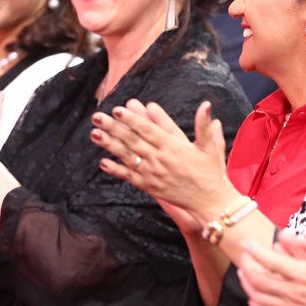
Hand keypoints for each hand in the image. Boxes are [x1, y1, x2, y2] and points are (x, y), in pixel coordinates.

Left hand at [93, 99, 234, 226]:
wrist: (209, 201)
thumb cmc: (211, 171)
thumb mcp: (211, 146)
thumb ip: (205, 125)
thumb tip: (206, 105)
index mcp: (172, 147)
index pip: (148, 130)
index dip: (131, 119)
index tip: (117, 109)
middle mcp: (159, 159)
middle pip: (132, 140)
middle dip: (113, 128)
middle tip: (97, 116)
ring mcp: (152, 174)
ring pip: (127, 157)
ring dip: (109, 145)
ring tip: (94, 134)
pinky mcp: (150, 186)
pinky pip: (130, 177)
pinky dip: (115, 170)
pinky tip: (102, 162)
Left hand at [238, 228, 305, 305]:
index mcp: (305, 275)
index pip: (272, 261)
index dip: (256, 251)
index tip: (248, 243)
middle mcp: (294, 293)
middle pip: (259, 280)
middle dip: (247, 266)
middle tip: (243, 256)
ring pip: (260, 298)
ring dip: (247, 285)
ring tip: (243, 273)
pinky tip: (254, 302)